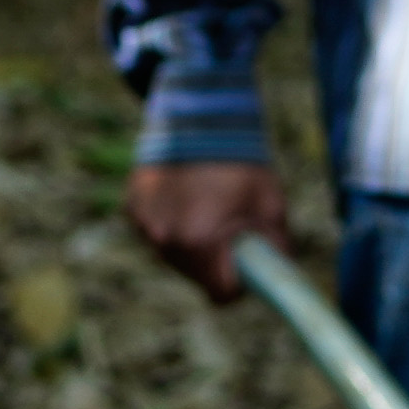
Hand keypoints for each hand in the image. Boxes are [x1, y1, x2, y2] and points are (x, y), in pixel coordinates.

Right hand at [127, 158, 296, 299]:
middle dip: (214, 258)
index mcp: (201, 244)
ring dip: (190, 239)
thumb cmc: (241, 162)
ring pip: (175, 254)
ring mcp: (145, 224)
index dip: (238, 282)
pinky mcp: (133, 208)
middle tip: (227, 222)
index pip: (221, 294)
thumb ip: (275, 248)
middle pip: (196, 275)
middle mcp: (166, 240)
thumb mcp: (271, 205)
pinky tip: (184, 192)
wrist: (198, 115)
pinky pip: (156, 230)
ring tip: (205, 203)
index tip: (244, 262)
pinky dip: (170, 219)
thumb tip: (276, 276)